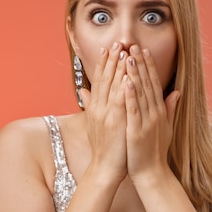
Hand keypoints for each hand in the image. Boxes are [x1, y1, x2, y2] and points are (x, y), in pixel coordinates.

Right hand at [79, 43, 128, 181]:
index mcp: (96, 107)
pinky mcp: (115, 123)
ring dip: (118, 68)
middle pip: (104, 79)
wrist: (105, 169)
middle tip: (116, 42)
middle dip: (111, 60)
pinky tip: (128, 76)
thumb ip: (89, 105)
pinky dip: (123, 88)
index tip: (108, 48)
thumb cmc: (104, 148)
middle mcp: (99, 108)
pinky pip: (119, 102)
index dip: (104, 64)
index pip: (99, 80)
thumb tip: (83, 91)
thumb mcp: (93, 124)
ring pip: (112, 87)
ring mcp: (106, 115)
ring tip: (123, 51)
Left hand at [124, 45, 179, 182]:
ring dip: (134, 74)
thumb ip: (170, 109)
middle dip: (140, 64)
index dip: (149, 66)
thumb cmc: (156, 151)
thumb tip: (177, 93)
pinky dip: (130, 96)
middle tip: (133, 46)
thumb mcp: (166, 127)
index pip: (154, 84)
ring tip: (127, 57)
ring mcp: (147, 122)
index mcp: (159, 111)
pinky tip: (125, 82)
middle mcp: (155, 113)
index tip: (143, 51)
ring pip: (140, 94)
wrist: (152, 173)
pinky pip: (133, 111)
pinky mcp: (137, 131)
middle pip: (147, 84)